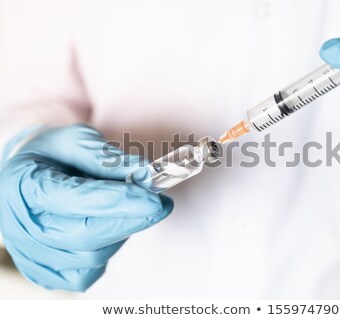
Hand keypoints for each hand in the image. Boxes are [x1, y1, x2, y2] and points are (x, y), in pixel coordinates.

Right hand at [0, 124, 172, 290]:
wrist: (30, 174)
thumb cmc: (53, 155)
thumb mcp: (77, 140)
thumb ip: (108, 159)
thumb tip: (144, 173)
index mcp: (23, 185)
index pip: (75, 199)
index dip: (118, 201)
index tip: (154, 199)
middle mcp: (20, 225)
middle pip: (85, 235)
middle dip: (131, 220)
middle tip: (160, 205)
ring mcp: (29, 254)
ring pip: (91, 257)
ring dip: (121, 233)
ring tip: (128, 210)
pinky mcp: (43, 272)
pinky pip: (86, 275)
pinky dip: (107, 253)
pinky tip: (110, 230)